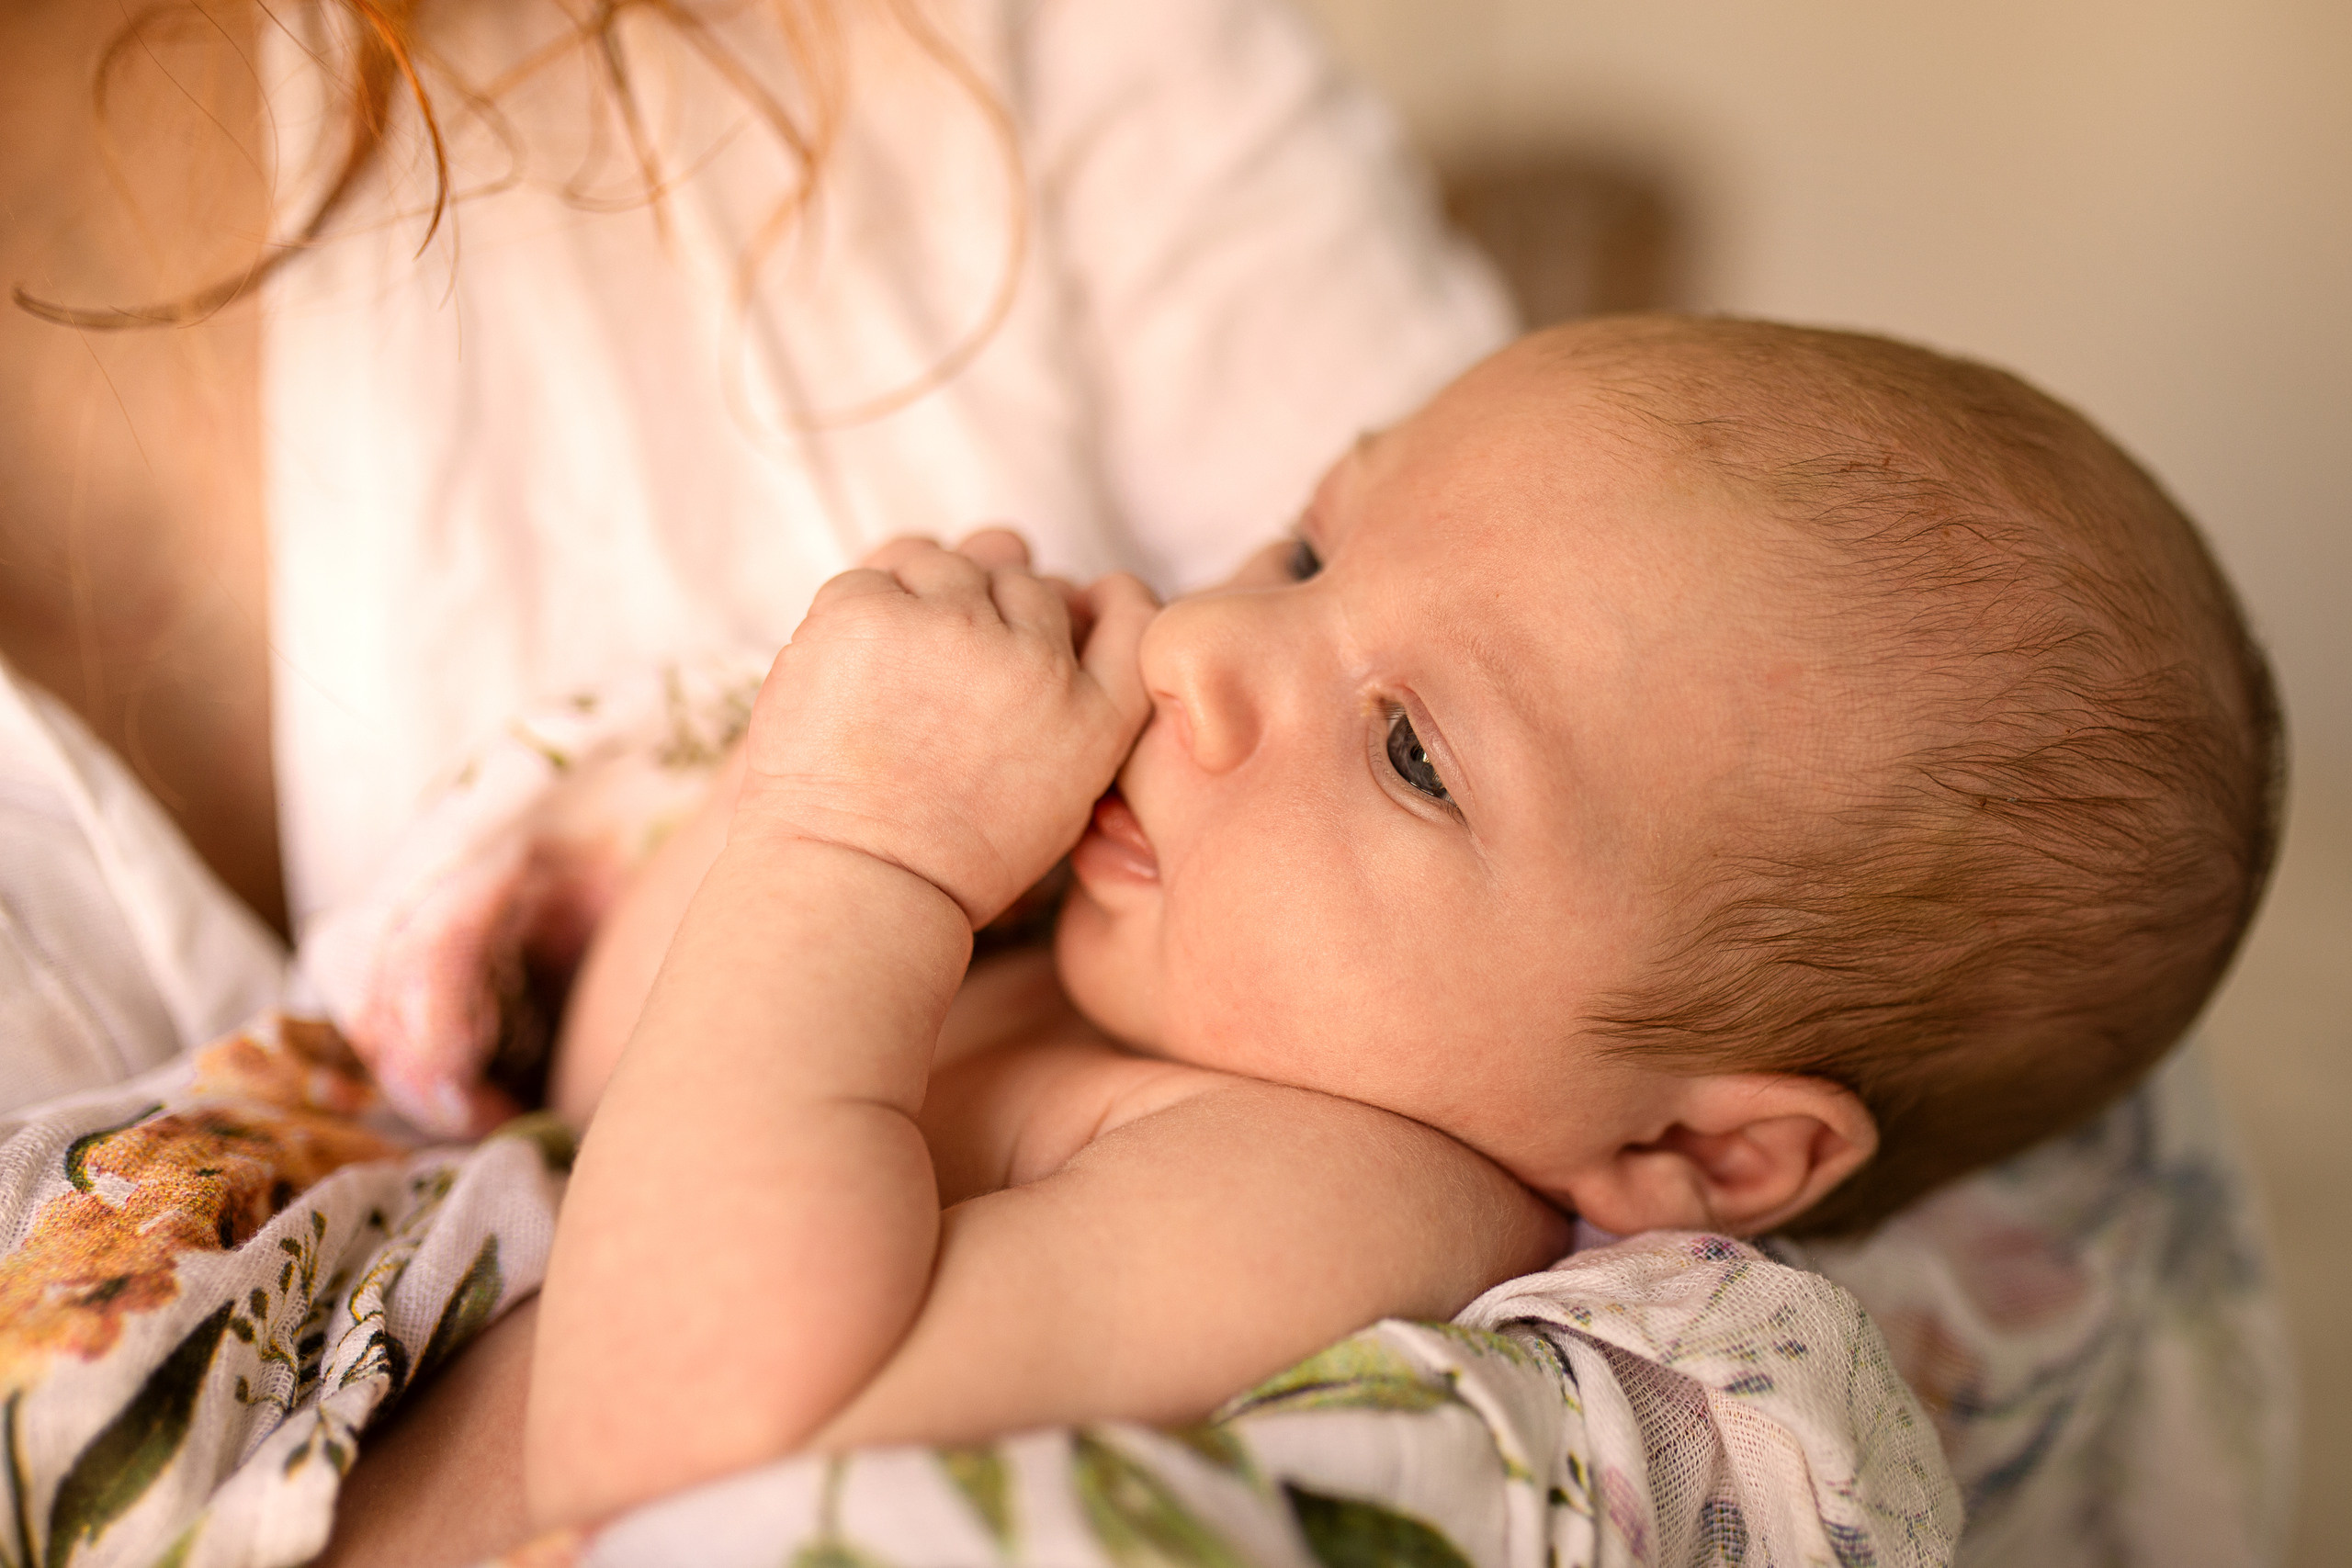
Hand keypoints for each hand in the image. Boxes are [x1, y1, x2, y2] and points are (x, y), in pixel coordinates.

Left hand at [735, 530, 1155, 924]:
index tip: (1056, 610)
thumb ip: (1070, 708)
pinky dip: (857, 612)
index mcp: (1095, 716)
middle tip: (931, 684)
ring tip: (887, 678)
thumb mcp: (1055, 799)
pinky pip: (874, 575)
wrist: (851, 886)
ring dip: (917, 600)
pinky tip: (847, 674)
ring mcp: (955, 629)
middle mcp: (1039, 661)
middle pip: (1020, 581)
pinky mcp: (873, 615)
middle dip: (980, 614)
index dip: (1088, 601)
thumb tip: (1060, 604)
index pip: (1126, 611)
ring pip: (945, 564)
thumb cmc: (943, 860)